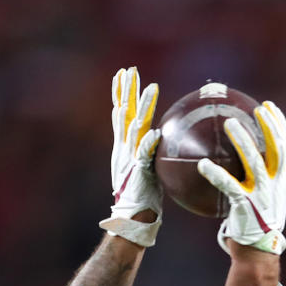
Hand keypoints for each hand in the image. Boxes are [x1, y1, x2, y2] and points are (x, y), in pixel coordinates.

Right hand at [99, 66, 162, 246]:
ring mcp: (130, 158)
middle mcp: (124, 148)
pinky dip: (148, 144)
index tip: (123, 74)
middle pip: (124, 113)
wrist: (132, 214)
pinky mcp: (138, 171)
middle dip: (125, 91)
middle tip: (128, 70)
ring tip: (151, 88)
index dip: (121, 93)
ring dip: (143, 107)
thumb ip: (152, 149)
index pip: (122, 113)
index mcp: (125, 145)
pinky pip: (144, 155)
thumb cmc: (141, 193)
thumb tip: (164, 136)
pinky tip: (154, 133)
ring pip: (135, 127)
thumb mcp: (145, 165)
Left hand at [197, 101, 285, 255]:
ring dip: (243, 140)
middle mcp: (276, 183)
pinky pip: (229, 185)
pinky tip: (202, 164)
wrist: (257, 249)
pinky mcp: (245, 204)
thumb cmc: (264, 223)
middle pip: (277, 148)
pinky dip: (216, 174)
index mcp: (283, 179)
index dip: (279, 124)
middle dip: (270, 126)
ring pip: (254, 161)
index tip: (269, 107)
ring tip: (230, 123)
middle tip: (258, 109)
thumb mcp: (280, 199)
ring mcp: (262, 194)